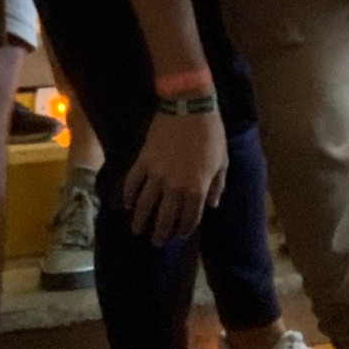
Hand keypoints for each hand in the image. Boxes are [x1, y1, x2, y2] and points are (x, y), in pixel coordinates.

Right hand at [123, 109, 226, 244]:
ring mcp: (157, 174)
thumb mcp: (222, 161)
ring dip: (140, 220)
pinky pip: (132, 182)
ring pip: (145, 204)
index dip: (185, 228)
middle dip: (160, 232)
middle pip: (165, 217)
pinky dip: (127, 195)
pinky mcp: (143, 160)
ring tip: (137, 230)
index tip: (180, 234)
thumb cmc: (211, 133)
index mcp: (197, 188)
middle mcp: (175, 186)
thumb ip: (217, 186)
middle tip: (156, 242)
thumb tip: (212, 205)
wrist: (190, 106)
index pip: (190, 217)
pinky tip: (125, 204)